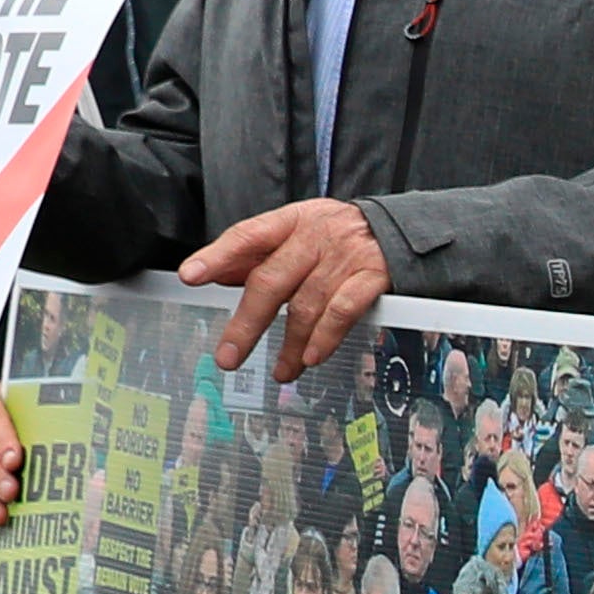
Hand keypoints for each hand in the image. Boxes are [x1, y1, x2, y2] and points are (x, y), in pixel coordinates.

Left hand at [187, 196, 393, 370]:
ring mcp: (344, 258)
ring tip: (280, 371)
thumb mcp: (299, 231)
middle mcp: (315, 237)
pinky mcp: (372, 277)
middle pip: (271, 281)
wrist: (401, 230)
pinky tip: (312, 357)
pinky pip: (342, 311)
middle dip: (247, 323)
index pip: (247, 236)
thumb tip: (218, 274)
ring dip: (289, 344)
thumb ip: (261, 253)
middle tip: (229, 355)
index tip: (192, 276)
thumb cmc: (340, 235)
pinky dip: (325, 337)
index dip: (218, 257)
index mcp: (291, 221)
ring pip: (306, 305)